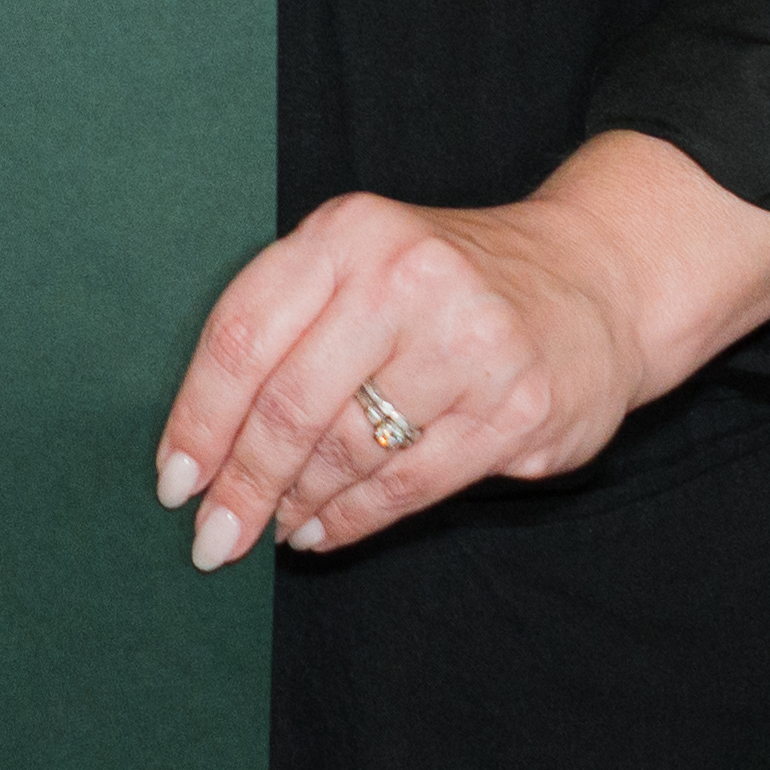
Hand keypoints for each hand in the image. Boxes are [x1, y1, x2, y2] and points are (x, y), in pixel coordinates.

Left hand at [151, 132, 769, 563]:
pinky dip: (352, 519)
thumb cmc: (444, 285)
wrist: (595, 279)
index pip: (243, 335)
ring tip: (271, 528)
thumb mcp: (361, 263)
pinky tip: (321, 529)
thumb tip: (200, 444)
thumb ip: (287, 326)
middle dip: (241, 483)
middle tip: (213, 537)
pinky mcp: (518, 406)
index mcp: (349, 233)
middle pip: (289, 403)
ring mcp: (470, 342)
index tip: (173, 482)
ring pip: (348, 451)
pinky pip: (408, 485)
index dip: (198, 418)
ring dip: (296, 503)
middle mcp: (407, 276)